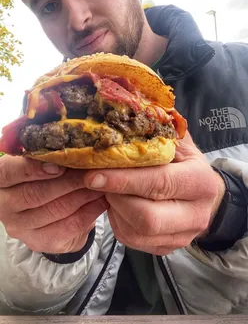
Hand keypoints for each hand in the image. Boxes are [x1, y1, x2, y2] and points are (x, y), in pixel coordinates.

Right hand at [0, 155, 107, 253]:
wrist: (49, 211)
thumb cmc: (43, 176)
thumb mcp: (36, 161)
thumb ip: (44, 153)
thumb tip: (70, 139)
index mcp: (0, 180)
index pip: (8, 173)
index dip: (31, 168)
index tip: (57, 164)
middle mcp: (4, 206)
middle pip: (35, 193)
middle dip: (68, 180)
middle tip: (91, 169)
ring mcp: (20, 227)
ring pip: (54, 210)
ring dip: (82, 194)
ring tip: (100, 181)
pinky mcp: (39, 242)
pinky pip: (68, 226)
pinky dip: (89, 211)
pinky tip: (101, 199)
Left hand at [83, 132, 224, 254]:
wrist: (206, 195)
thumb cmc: (186, 162)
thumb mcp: (178, 142)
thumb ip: (156, 132)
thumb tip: (121, 115)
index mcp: (200, 181)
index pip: (158, 183)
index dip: (123, 180)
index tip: (93, 175)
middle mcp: (196, 214)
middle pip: (147, 217)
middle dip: (116, 198)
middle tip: (100, 181)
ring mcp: (183, 236)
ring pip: (136, 232)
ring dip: (114, 211)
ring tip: (111, 190)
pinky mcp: (168, 248)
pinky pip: (132, 242)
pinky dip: (118, 222)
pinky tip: (119, 205)